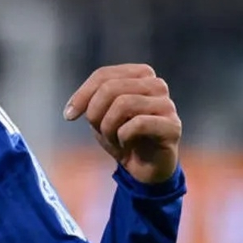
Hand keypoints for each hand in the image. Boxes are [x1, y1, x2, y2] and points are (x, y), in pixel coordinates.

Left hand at [63, 64, 180, 184]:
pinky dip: (123, 136)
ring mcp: (167, 104)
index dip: (82, 95)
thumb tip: (73, 106)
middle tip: (97, 130)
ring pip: (124, 103)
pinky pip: (138, 123)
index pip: (103, 75)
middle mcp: (156, 84)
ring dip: (108, 126)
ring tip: (113, 138)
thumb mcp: (100, 115)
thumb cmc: (122, 136)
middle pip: (111, 87)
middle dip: (95, 112)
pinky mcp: (173, 126)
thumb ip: (91, 100)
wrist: (144, 167)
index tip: (69, 116)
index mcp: (140, 74)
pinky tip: (127, 144)